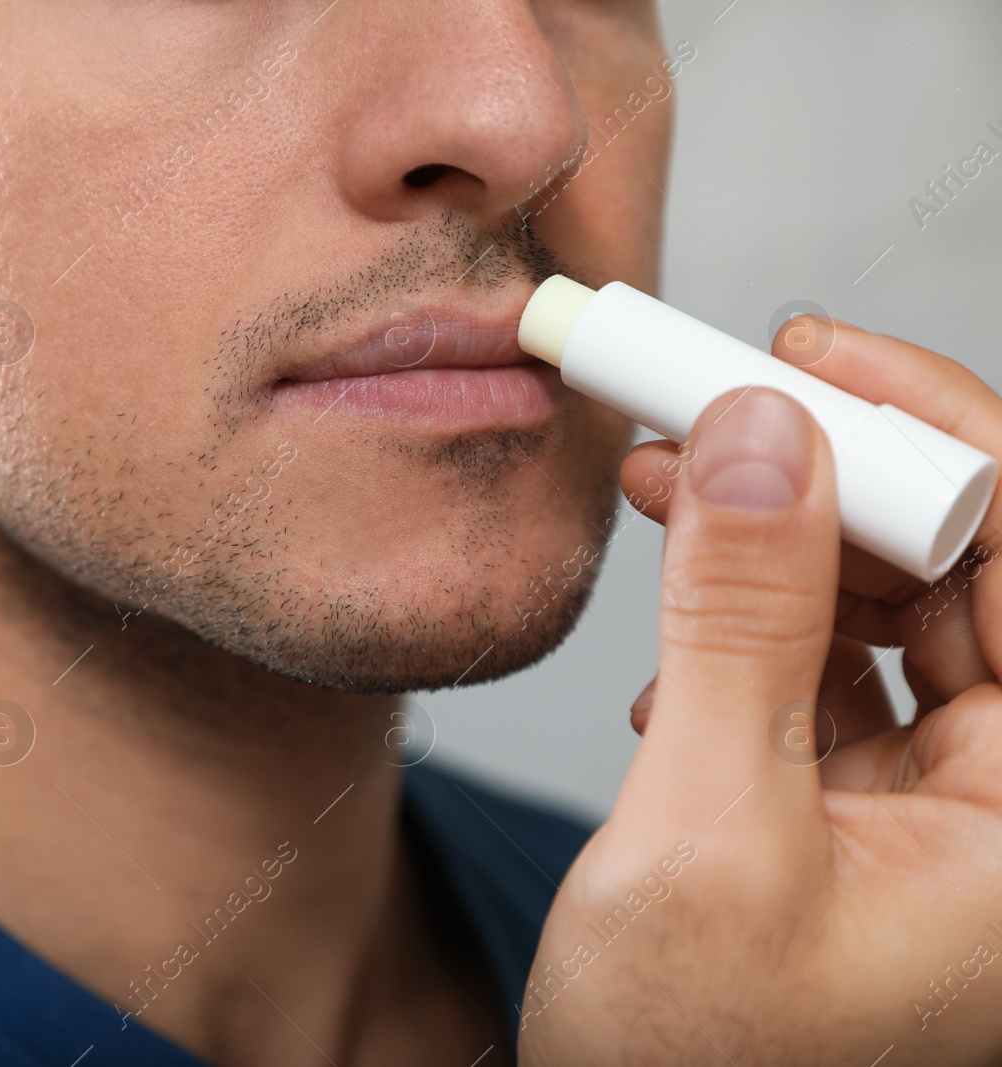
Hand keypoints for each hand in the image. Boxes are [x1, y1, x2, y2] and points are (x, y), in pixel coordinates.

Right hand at [519, 323, 1001, 1065]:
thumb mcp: (706, 831)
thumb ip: (740, 622)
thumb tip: (757, 434)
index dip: (940, 437)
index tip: (809, 360)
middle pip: (972, 570)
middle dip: (838, 474)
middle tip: (716, 403)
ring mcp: (951, 813)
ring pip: (900, 607)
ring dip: (783, 539)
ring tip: (671, 488)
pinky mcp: (874, 815)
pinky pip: (843, 670)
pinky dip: (758, 629)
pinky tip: (678, 650)